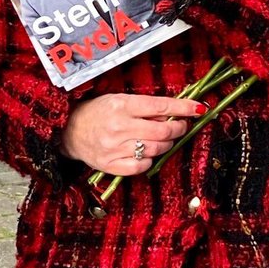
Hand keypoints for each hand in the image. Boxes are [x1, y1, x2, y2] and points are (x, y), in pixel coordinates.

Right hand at [62, 92, 204, 174]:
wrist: (69, 131)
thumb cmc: (96, 112)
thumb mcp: (118, 100)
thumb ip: (145, 107)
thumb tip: (175, 112)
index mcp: (121, 105)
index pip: (161, 106)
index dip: (184, 108)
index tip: (199, 108)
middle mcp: (118, 126)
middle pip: (163, 130)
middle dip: (179, 128)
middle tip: (181, 126)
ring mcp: (115, 148)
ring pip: (156, 149)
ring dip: (165, 144)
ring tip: (160, 138)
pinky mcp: (111, 165)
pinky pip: (142, 166)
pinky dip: (149, 160)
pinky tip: (144, 152)